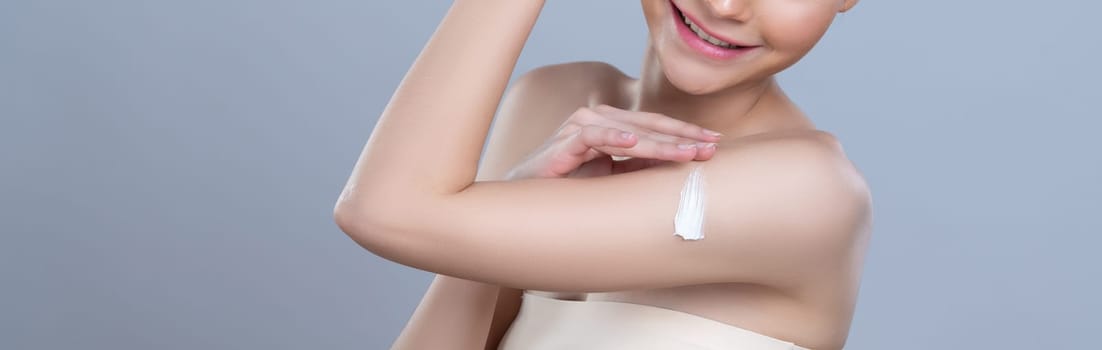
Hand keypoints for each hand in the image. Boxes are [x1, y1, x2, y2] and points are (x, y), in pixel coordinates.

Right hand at [505, 105, 721, 179]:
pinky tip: (635, 143)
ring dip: (660, 142)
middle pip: (648, 125)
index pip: (654, 126)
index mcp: (610, 125)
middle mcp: (596, 120)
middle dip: (682, 137)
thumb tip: (678, 165)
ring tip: (687, 152)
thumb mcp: (614, 178)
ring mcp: (579, 128)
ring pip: (628, 131)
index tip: (714, 143)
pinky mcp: (564, 143)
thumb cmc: (570, 190)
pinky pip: (593, 136)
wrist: (527, 204)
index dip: (684, 134)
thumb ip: (640, 167)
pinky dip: (614, 138)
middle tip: (711, 147)